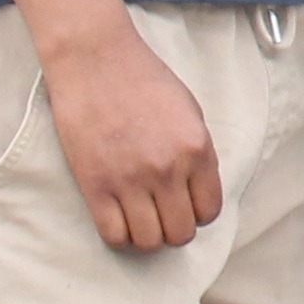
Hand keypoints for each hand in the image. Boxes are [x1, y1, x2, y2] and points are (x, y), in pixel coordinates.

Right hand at [39, 18, 221, 251]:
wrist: (96, 62)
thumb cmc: (145, 82)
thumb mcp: (190, 113)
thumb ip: (198, 154)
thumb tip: (198, 190)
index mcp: (197, 151)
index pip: (209, 211)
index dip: (199, 213)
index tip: (187, 206)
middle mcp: (167, 171)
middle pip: (181, 233)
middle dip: (175, 228)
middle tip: (163, 214)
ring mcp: (129, 180)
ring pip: (148, 241)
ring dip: (148, 237)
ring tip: (142, 219)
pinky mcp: (94, 185)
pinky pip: (114, 234)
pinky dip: (120, 236)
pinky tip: (120, 220)